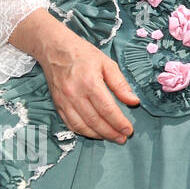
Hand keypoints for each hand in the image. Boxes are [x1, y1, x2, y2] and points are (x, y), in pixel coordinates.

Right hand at [13, 9, 137, 142]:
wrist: (55, 49)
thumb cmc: (84, 55)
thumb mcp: (108, 64)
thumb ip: (121, 84)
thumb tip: (133, 101)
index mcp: (90, 83)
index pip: (107, 109)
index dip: (119, 122)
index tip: (129, 130)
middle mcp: (75, 94)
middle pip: (95, 120)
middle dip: (111, 132)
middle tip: (123, 138)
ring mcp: (64, 101)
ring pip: (81, 125)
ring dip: (97, 135)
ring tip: (111, 137)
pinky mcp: (58, 104)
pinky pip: (70, 123)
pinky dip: (82, 131)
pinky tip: (93, 133)